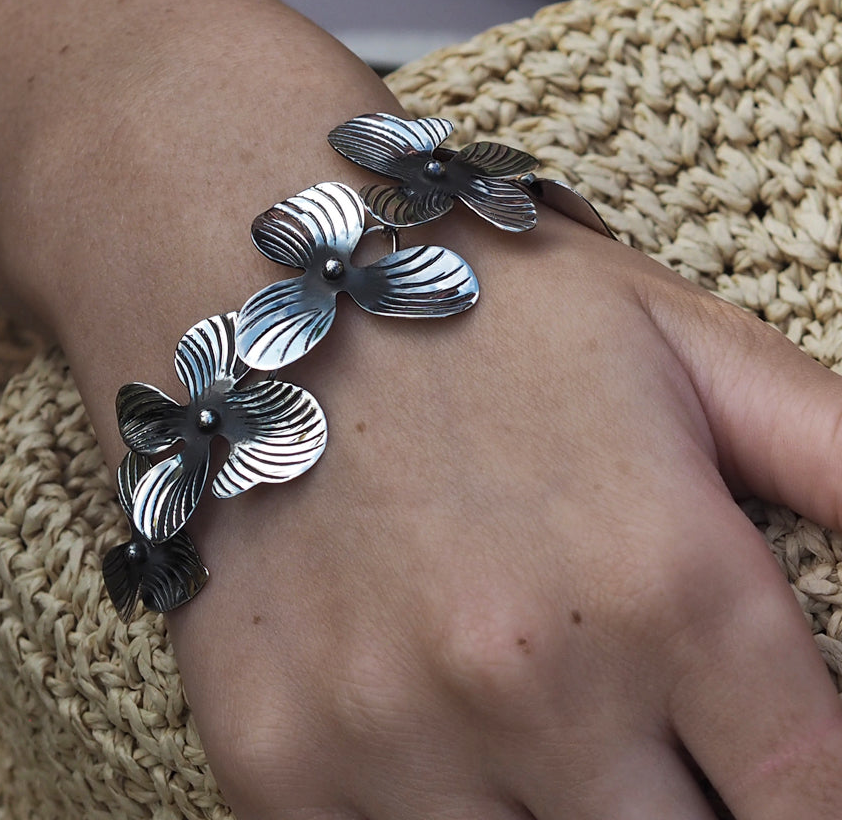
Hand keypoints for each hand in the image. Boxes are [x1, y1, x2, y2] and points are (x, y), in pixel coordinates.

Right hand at [161, 209, 841, 818]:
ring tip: (530, 705)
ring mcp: (390, 734)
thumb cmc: (477, 306)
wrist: (264, 284)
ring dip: (552, 808)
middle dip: (680, 805)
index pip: (818, 809)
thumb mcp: (685, 348)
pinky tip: (428, 733)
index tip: (762, 769)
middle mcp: (535, 679)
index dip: (806, 803)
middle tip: (632, 717)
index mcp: (672, 582)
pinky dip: (429, 817)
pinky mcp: (274, 759)